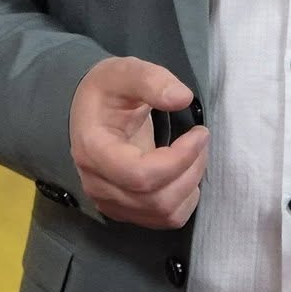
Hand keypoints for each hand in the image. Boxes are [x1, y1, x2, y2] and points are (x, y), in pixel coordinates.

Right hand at [68, 56, 208, 228]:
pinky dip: (184, 199)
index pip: (140, 175)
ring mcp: (110, 202)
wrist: (90, 112)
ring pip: (163, 213)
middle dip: (190, 170)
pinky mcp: (124, 210)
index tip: (199, 132)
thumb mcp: (125, 72)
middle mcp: (98, 184)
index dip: (179, 159)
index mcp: (94, 149)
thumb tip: (182, 98)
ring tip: (194, 153)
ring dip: (190, 184)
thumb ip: (151, 80)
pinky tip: (184, 172)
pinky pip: (163, 219)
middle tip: (200, 139)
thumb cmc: (107, 91)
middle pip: (156, 199)